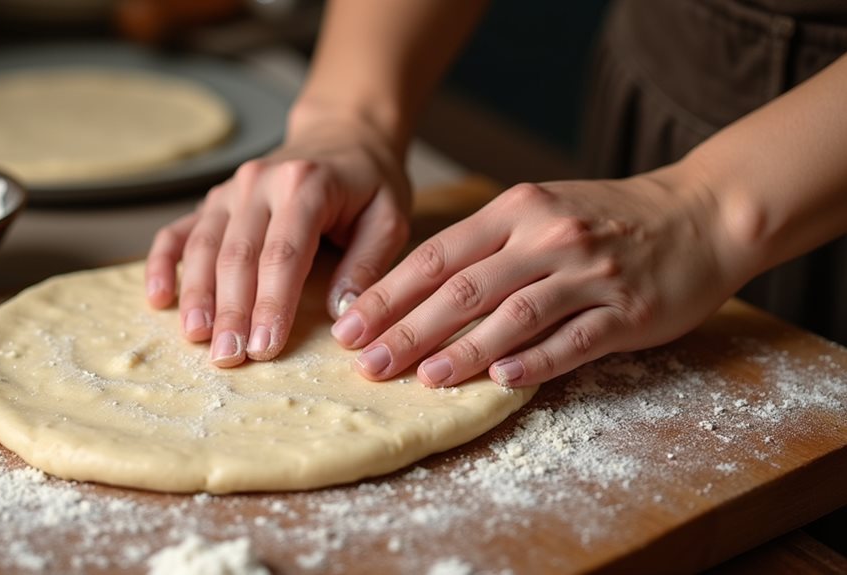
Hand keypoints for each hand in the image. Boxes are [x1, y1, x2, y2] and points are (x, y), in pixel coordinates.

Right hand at [146, 116, 410, 366]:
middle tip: (228, 357)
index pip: (284, 253)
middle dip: (231, 310)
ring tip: (196, 339)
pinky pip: (179, 231)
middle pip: (238, 253)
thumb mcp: (389, 217)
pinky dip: (162, 263)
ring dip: (196, 295)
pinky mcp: (213, 200)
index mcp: (306, 184)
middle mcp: (260, 182)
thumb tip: (342, 314)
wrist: (343, 136)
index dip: (271, 302)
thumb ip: (367, 264)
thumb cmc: (369, 183)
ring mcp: (231, 190)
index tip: (265, 347)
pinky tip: (158, 298)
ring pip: (203, 245)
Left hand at [330, 165, 746, 387]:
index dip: (388, 294)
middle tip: (369, 364)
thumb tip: (413, 291)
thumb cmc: (605, 216)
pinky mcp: (626, 310)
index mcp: (516, 210)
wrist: (700, 213)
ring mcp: (589, 273)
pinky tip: (500, 380)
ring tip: (424, 378)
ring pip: (514, 315)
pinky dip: (534, 361)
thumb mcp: (539, 209)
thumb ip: (484, 244)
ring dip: (464, 350)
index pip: (436, 255)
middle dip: (409, 329)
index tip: (350, 327)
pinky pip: (573, 340)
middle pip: (464, 288)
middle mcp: (547, 236)